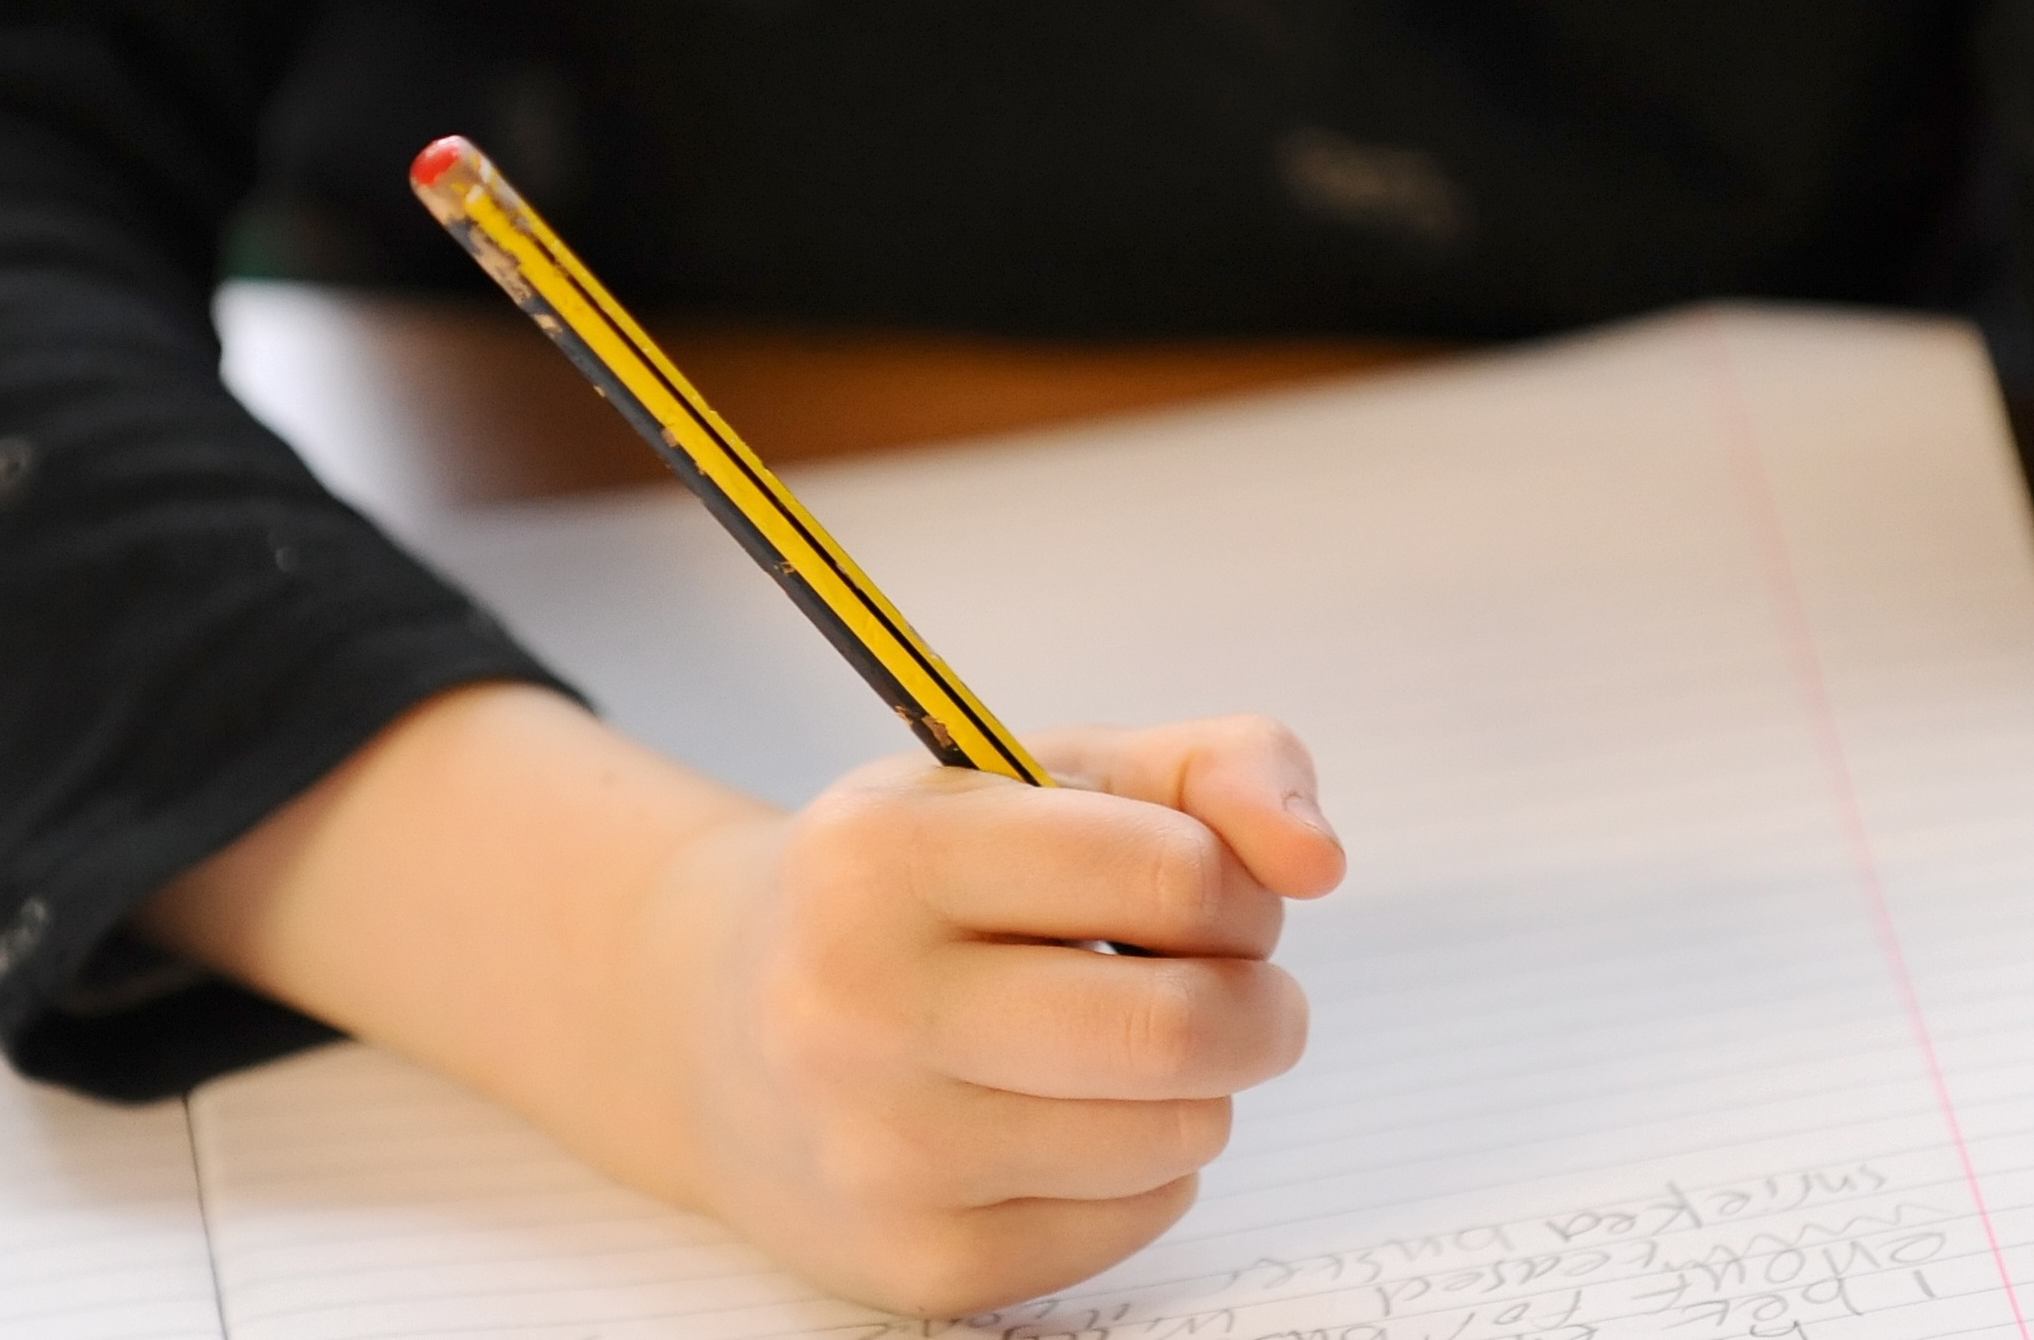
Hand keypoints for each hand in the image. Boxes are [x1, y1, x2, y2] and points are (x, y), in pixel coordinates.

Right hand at [643, 718, 1348, 1314]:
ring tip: (1133, 1051)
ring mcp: (878, 1149)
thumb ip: (1211, 770)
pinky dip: (1144, 1170)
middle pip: (1178, 1027)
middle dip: (1257, 1005)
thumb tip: (1317, 860)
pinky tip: (1068, 1122)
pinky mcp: (916, 1264)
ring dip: (1200, 1090)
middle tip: (1236, 990)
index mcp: (884, 853)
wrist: (716, 1031)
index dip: (1238, 886)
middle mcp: (856, 1003)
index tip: (1215, 896)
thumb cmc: (919, 887)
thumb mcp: (1040, 777)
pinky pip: (1131, 1223)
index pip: (1172, 872)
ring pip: (1173, 1136)